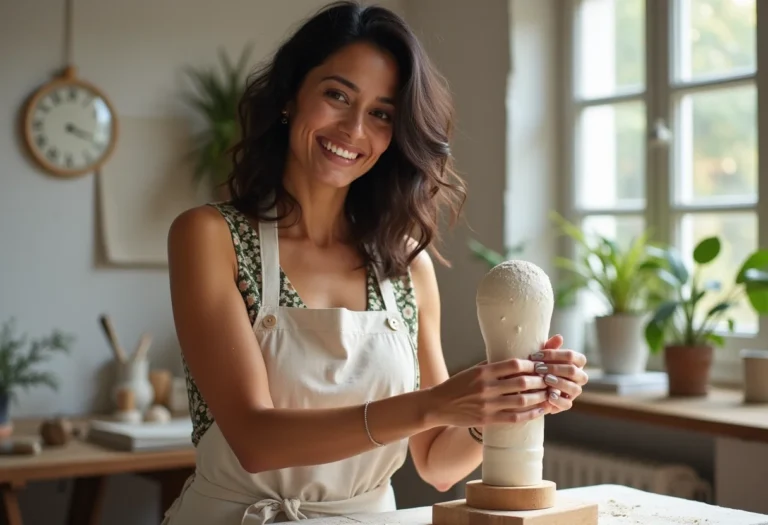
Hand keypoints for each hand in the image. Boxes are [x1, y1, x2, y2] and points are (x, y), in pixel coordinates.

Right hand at [426, 358, 548, 428]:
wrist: (438, 405)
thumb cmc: (457, 385)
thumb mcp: (472, 370)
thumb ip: (492, 366)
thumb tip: (516, 360)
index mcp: (484, 371)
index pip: (515, 364)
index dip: (532, 364)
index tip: (542, 365)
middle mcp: (487, 387)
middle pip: (523, 382)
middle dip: (541, 381)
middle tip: (552, 380)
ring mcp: (488, 404)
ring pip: (522, 400)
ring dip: (540, 397)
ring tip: (550, 394)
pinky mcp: (488, 419)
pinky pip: (515, 417)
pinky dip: (531, 414)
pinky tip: (540, 410)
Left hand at [529, 335, 587, 413]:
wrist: (529, 386)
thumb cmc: (538, 366)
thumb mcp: (541, 356)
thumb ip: (550, 347)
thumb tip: (559, 337)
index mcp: (576, 363)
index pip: (574, 357)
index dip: (556, 355)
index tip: (538, 355)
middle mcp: (578, 378)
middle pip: (574, 371)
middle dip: (555, 368)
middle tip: (538, 368)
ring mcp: (574, 391)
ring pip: (574, 388)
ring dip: (558, 383)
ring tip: (545, 379)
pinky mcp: (566, 404)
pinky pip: (567, 404)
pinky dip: (558, 400)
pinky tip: (548, 395)